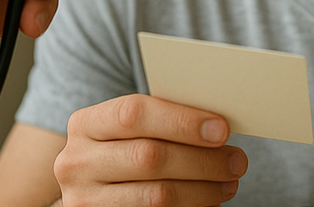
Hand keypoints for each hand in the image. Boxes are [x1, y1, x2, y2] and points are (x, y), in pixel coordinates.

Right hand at [54, 94, 248, 205]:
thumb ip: (162, 119)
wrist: (90, 186)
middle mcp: (77, 162)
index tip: (222, 129)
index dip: (181, 121)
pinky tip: (209, 200)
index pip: (134, 114)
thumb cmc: (122, 148)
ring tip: (229, 182)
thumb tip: (217, 123)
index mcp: (86, 123)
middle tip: (237, 160)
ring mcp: (84, 201)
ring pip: (156, 196)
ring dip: (202, 190)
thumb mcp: (129, 129)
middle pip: (149, 157)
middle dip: (201, 159)